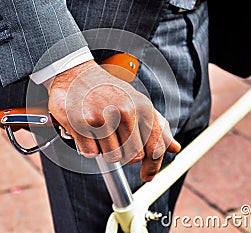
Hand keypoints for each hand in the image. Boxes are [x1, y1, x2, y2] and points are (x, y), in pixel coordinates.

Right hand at [47, 60, 180, 181]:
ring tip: (100, 130)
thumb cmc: (107, 89)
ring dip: (105, 149)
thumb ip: (157, 126)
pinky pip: (91, 153)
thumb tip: (174, 148)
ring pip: (112, 157)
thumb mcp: (137, 102)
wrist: (75, 74)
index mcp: (142, 107)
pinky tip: (88, 130)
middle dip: (124, 153)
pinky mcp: (82, 123)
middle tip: (114, 138)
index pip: (155, 147)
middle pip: (133, 156)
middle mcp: (125, 111)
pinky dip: (88, 146)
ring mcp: (102, 117)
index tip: (147, 176)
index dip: (152, 166)